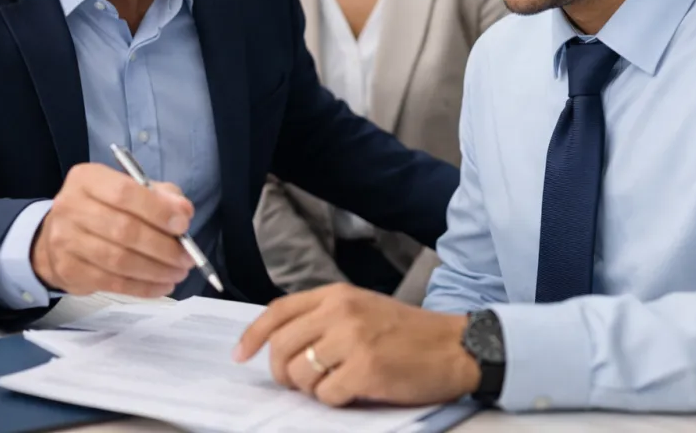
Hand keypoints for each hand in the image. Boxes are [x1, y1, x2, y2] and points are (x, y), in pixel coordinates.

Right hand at [31, 162, 194, 296]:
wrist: (61, 235)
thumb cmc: (104, 208)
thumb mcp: (131, 189)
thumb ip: (160, 196)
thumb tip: (183, 212)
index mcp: (87, 179)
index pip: (124, 193)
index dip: (158, 210)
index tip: (183, 225)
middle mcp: (70, 206)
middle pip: (123, 230)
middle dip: (162, 246)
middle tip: (187, 257)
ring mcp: (65, 240)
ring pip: (119, 260)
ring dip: (156, 270)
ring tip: (178, 272)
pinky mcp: (68, 270)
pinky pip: (112, 282)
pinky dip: (143, 287)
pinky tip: (162, 285)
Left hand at [234, 284, 479, 406]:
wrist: (454, 346)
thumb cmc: (408, 332)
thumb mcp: (363, 308)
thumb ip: (325, 318)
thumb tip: (281, 344)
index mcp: (337, 294)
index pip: (278, 311)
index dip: (253, 336)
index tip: (240, 355)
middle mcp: (341, 312)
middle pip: (282, 346)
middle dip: (280, 372)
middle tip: (295, 382)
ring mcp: (353, 340)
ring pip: (300, 374)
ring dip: (311, 388)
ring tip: (334, 384)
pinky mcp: (366, 370)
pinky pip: (326, 395)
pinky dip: (335, 400)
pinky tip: (355, 391)